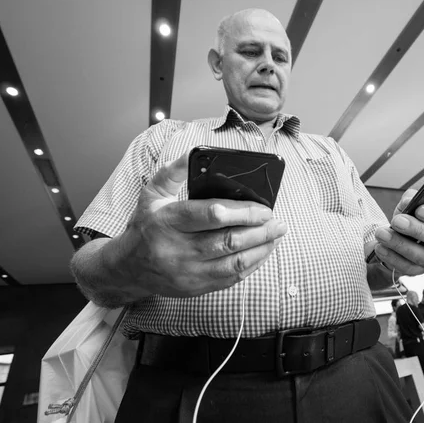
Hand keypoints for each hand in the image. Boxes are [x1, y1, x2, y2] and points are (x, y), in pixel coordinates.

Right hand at [117, 152, 287, 297]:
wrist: (127, 267)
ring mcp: (188, 271)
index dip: (242, 211)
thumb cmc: (145, 225)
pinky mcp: (196, 287)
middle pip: (229, 240)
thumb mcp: (152, 193)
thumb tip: (195, 154)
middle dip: (260, 230)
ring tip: (277, 235)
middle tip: (278, 221)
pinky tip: (263, 252)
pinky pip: (231, 278)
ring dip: (261, 248)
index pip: (212, 215)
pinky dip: (252, 264)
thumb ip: (173, 171)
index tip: (263, 208)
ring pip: (235, 262)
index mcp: (168, 221)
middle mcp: (178, 249)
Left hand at [373, 189, 423, 276]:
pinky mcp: (419, 270)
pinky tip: (380, 248)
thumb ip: (411, 199)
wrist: (400, 236)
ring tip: (381, 234)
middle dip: (416, 230)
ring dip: (399, 244)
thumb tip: (408, 202)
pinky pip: (407, 267)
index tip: (420, 209)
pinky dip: (392, 258)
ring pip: (421, 256)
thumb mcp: (411, 204)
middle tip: (397, 221)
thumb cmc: (410, 217)